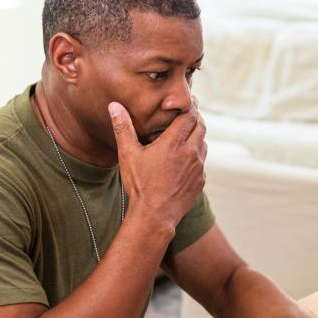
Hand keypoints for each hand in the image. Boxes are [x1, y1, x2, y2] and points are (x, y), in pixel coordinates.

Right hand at [108, 100, 206, 231]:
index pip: (190, 115)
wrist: (155, 215)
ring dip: (197, 136)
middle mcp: (191, 152)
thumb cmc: (139, 185)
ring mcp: (198, 167)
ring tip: (186, 134)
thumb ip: (123, 128)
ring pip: (203, 144)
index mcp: (174, 142)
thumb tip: (114, 105)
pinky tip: (185, 158)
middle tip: (188, 114)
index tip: (188, 101)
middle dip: (195, 118)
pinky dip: (196, 156)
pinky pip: (202, 162)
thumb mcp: (128, 154)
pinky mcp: (200, 180)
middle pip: (201, 126)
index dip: (190, 106)